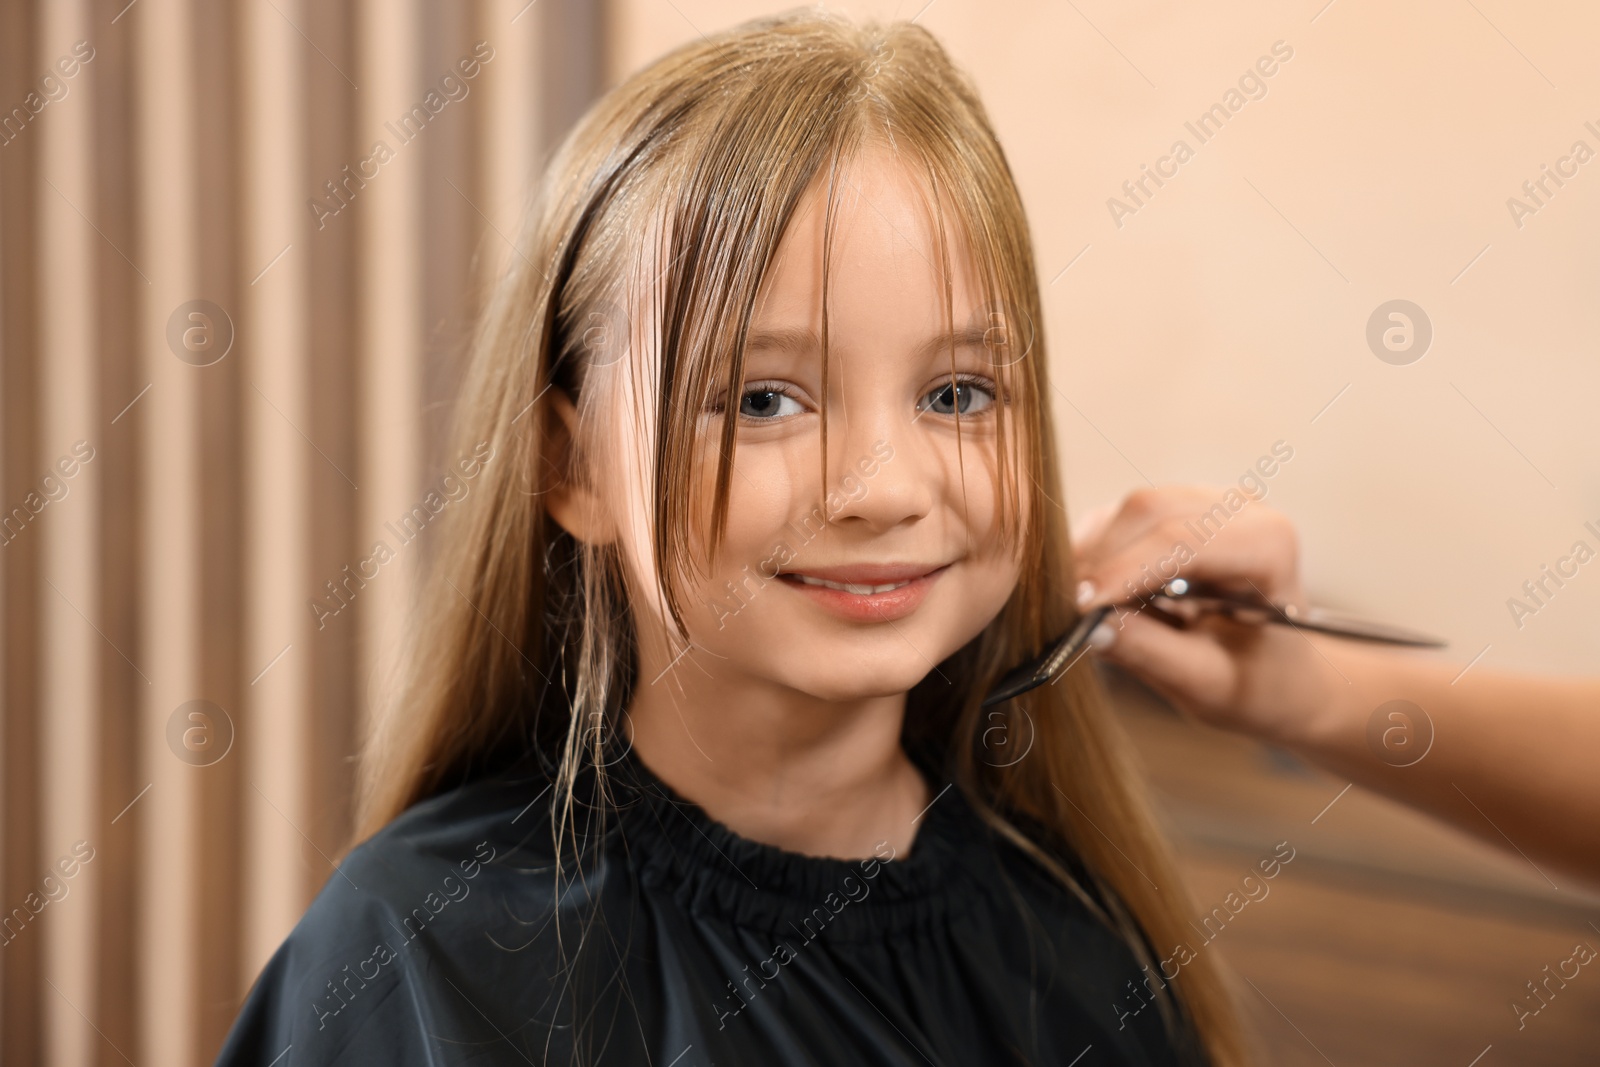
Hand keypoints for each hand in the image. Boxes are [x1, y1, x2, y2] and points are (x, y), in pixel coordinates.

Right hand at [1071, 485, 1348, 743]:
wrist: (1277, 672)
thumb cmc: (1256, 683)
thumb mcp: (1207, 684)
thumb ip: (1152, 653)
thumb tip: (1090, 626)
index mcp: (1269, 546)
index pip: (1181, 539)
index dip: (1121, 570)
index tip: (1078, 608)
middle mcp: (1242, 509)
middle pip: (1148, 512)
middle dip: (1100, 562)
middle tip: (1068, 615)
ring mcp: (1209, 500)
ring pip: (1127, 511)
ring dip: (1095, 558)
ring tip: (1086, 612)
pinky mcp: (1177, 508)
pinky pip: (1120, 518)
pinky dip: (1098, 553)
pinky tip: (1100, 594)